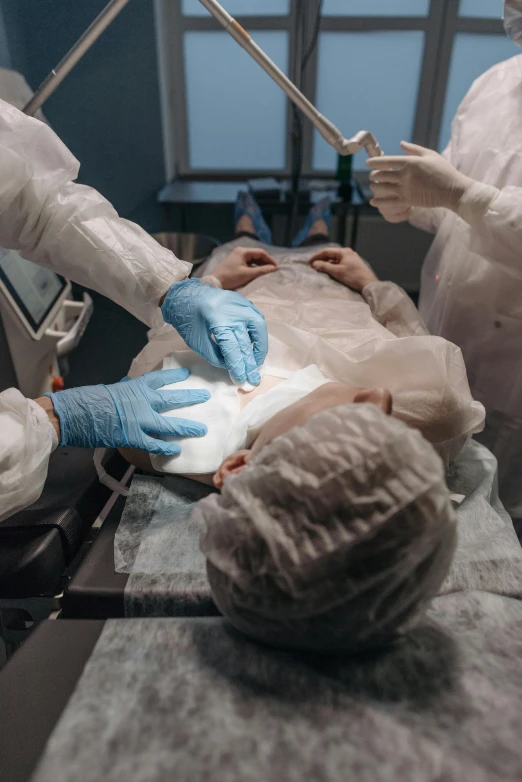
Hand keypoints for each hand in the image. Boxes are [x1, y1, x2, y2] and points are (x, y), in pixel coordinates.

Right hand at [45, 369, 209, 455]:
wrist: (76, 413)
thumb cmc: (88, 400)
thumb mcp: (109, 389)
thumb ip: (122, 390)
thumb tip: (125, 386)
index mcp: (134, 387)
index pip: (159, 378)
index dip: (174, 375)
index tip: (186, 373)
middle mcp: (142, 401)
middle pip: (172, 398)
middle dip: (190, 397)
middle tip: (205, 396)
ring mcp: (140, 420)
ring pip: (170, 423)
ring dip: (187, 426)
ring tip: (202, 429)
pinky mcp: (134, 436)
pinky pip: (154, 444)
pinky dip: (166, 448)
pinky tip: (177, 451)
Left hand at [162, 279, 266, 385]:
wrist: (186, 295)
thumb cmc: (188, 320)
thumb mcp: (197, 342)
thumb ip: (215, 356)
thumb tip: (232, 367)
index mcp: (217, 319)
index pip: (232, 348)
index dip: (237, 366)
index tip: (241, 379)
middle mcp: (232, 310)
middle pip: (246, 341)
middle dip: (250, 363)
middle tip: (253, 379)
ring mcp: (240, 303)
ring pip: (258, 327)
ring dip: (260, 347)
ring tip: (257, 362)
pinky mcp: (244, 302)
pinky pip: (257, 319)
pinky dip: (258, 334)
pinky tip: (255, 347)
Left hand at [212, 247, 277, 289]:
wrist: (215, 283)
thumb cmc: (230, 277)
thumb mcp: (247, 274)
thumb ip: (262, 270)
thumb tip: (274, 268)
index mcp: (243, 251)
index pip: (260, 252)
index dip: (269, 259)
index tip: (276, 267)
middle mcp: (240, 252)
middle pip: (257, 255)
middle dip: (265, 262)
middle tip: (273, 270)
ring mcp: (237, 257)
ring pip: (253, 259)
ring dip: (260, 265)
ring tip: (267, 272)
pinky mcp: (235, 263)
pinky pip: (248, 263)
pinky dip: (254, 267)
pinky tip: (258, 273)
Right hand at [310, 247, 377, 290]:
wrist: (368, 284)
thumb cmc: (353, 276)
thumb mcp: (337, 271)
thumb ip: (324, 266)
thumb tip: (314, 264)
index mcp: (344, 252)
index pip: (327, 251)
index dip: (317, 256)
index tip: (309, 262)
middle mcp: (348, 253)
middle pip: (331, 255)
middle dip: (321, 260)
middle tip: (313, 266)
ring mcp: (351, 259)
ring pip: (336, 259)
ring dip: (327, 263)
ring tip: (320, 269)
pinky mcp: (353, 265)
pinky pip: (340, 263)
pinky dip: (333, 266)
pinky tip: (330, 271)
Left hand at [366, 141, 473, 219]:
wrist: (452, 190)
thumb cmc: (443, 170)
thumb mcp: (430, 155)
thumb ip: (413, 149)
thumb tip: (400, 144)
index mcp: (410, 163)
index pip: (386, 161)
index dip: (374, 163)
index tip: (368, 164)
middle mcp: (405, 176)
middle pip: (380, 175)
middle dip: (373, 175)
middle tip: (372, 176)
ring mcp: (405, 189)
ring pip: (382, 188)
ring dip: (374, 187)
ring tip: (373, 186)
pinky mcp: (407, 201)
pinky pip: (388, 202)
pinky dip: (378, 202)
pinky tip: (373, 201)